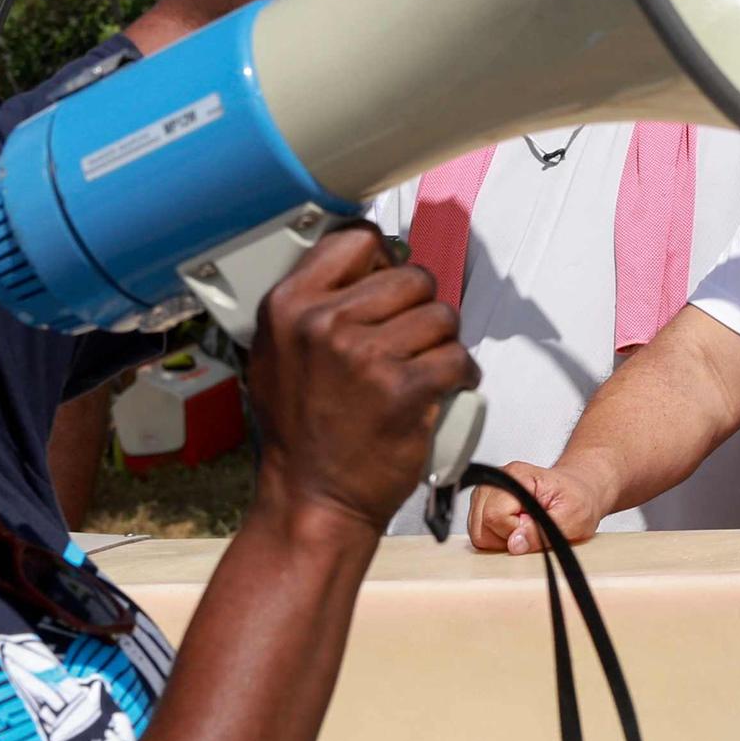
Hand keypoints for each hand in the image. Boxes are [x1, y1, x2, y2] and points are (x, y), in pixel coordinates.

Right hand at [242, 227, 477, 533]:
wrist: (311, 500)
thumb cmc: (298, 433)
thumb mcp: (277, 353)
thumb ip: (311, 304)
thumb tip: (367, 260)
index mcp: (288, 306)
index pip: (356, 240)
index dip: (383, 259)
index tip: (390, 283)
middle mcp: (324, 323)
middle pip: (410, 276)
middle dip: (420, 307)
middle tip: (411, 340)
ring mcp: (365, 356)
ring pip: (441, 315)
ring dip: (443, 341)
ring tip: (424, 368)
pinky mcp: (405, 389)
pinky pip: (459, 356)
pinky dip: (462, 373)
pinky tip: (446, 387)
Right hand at [466, 458, 610, 554]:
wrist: (580, 489)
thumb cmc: (578, 499)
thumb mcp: (573, 519)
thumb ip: (543, 533)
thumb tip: (514, 544)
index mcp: (516, 476)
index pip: (495, 515)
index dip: (514, 531)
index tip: (535, 526)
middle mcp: (497, 480)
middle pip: (481, 525)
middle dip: (505, 537)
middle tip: (531, 528)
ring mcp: (489, 491)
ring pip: (477, 531)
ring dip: (501, 537)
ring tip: (525, 527)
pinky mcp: (486, 503)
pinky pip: (480, 531)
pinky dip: (497, 537)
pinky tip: (516, 528)